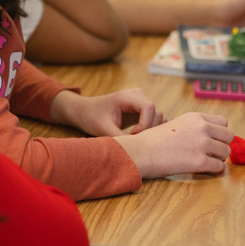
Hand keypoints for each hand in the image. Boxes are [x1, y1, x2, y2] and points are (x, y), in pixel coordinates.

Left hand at [50, 88, 165, 136]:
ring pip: (158, 115)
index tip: (133, 136)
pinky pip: (156, 118)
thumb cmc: (92, 117)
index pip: (148, 107)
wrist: (86, 111)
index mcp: (126, 96)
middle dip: (149, 129)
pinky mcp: (142, 108)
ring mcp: (140, 100)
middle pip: (156, 112)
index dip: (145, 124)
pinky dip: (152, 128)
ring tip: (136, 139)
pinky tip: (140, 137)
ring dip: (152, 129)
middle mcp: (137, 95)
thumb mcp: (104, 129)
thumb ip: (121, 138)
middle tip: (135, 140)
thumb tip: (137, 150)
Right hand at [114, 112, 233, 177]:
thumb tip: (212, 137)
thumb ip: (195, 127)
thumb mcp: (177, 125)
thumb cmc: (155, 141)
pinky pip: (219, 167)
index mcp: (196, 117)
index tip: (212, 140)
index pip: (223, 122)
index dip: (219, 133)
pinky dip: (213, 170)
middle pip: (229, 136)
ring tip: (204, 161)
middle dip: (222, 145)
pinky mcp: (200, 161)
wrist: (142, 151)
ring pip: (226, 152)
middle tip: (211, 153)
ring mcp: (202, 144)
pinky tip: (201, 169)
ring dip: (218, 158)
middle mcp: (202, 127)